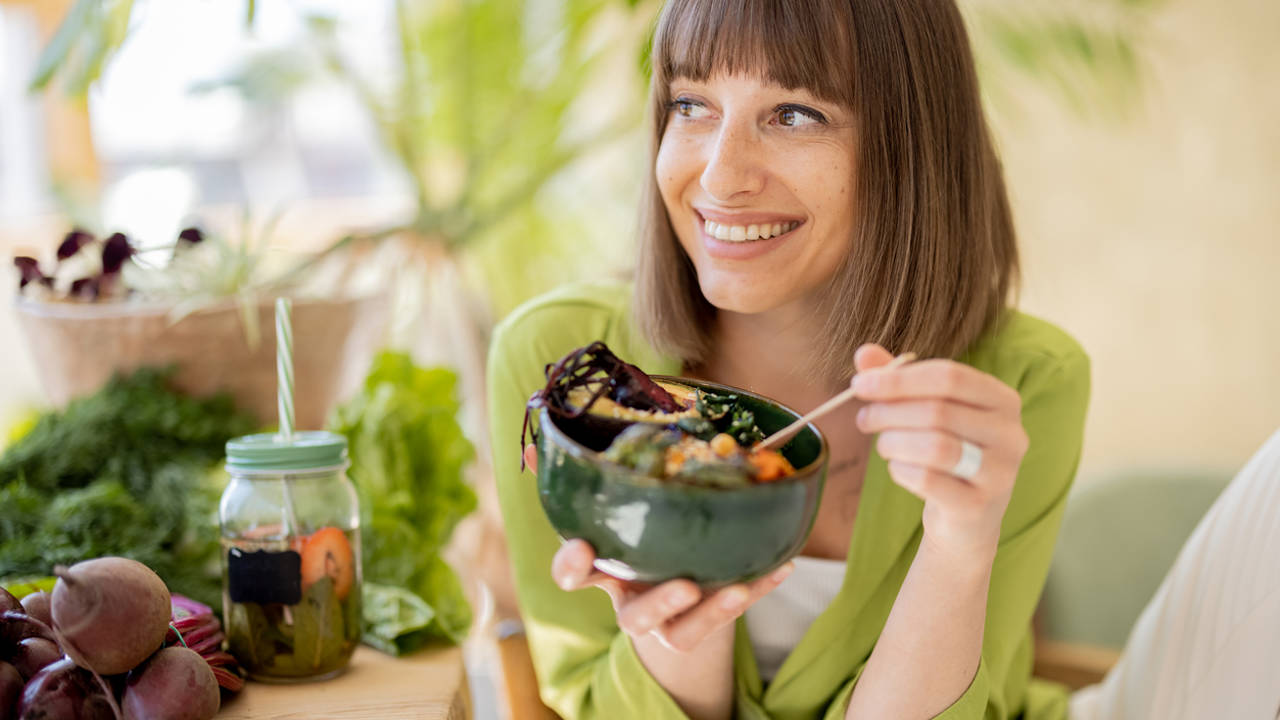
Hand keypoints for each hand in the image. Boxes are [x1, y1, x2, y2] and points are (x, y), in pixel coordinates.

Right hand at [523, 444, 793, 651]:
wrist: (671, 589)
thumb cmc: (637, 532)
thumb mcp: (612, 504)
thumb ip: (582, 475)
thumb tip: (537, 446)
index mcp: (604, 570)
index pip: (575, 575)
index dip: (572, 566)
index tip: (580, 549)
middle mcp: (633, 601)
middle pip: (632, 618)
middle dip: (656, 604)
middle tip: (682, 586)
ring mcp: (670, 620)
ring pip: (682, 632)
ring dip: (709, 613)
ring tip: (733, 589)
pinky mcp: (705, 624)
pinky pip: (732, 615)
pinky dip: (757, 588)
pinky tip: (783, 563)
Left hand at [850, 345, 1027, 559]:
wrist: (967, 518)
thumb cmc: (945, 451)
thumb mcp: (926, 410)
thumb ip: (898, 379)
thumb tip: (864, 353)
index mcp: (1002, 400)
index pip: (949, 376)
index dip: (899, 379)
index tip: (859, 384)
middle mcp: (1011, 434)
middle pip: (938, 411)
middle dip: (889, 412)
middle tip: (864, 419)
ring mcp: (1000, 472)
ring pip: (934, 446)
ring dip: (894, 443)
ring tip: (883, 445)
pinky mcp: (979, 505)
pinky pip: (927, 480)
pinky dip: (901, 471)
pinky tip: (899, 468)